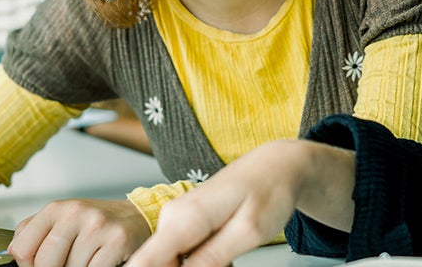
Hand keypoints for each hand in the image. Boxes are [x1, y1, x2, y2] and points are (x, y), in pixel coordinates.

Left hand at [7, 198, 150, 266]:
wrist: (137, 216)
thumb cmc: (97, 221)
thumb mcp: (62, 219)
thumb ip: (34, 231)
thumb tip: (12, 251)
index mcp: (56, 209)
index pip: (22, 248)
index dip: (27, 266)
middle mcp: (76, 214)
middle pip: (45, 263)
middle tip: (65, 266)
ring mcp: (97, 227)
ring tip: (87, 260)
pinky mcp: (117, 241)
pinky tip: (99, 262)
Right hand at [128, 140, 355, 266]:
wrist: (276, 165)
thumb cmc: (269, 191)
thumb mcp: (247, 233)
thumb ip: (212, 259)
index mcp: (185, 218)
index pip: (144, 262)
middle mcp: (173, 216)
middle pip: (158, 265)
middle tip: (226, 262)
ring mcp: (177, 218)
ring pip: (172, 262)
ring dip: (199, 266)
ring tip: (230, 255)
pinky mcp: (184, 222)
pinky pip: (182, 253)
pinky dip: (202, 259)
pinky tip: (225, 250)